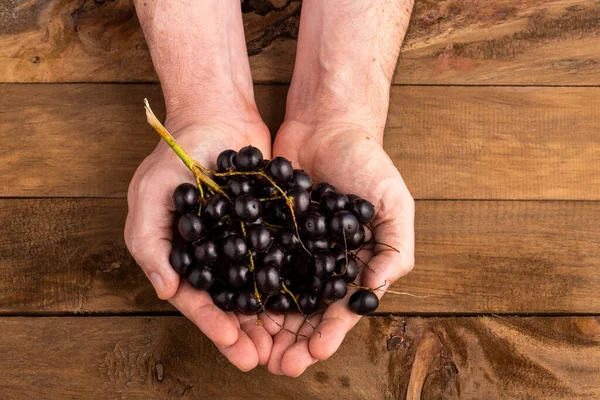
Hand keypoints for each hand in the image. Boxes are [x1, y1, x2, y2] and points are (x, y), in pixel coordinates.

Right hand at [124, 113, 276, 370]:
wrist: (218, 115)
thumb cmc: (178, 154)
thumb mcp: (152, 194)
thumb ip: (150, 242)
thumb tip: (167, 291)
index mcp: (184, 254)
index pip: (198, 297)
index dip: (213, 323)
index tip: (233, 345)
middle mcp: (216, 254)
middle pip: (231, 301)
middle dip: (245, 332)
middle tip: (262, 359)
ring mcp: (246, 241)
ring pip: (259, 287)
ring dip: (270, 317)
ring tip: (285, 343)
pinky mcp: (272, 225)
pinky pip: (282, 258)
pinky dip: (292, 281)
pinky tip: (306, 301)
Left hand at [267, 119, 414, 375]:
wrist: (327, 125)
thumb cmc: (367, 163)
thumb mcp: (393, 202)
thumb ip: (395, 246)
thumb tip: (374, 288)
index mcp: (354, 263)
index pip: (342, 307)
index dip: (330, 332)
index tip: (314, 353)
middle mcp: (322, 262)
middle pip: (307, 310)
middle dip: (295, 340)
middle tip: (278, 365)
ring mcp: (293, 249)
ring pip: (278, 295)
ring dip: (268, 325)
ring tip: (254, 350)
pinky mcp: (267, 231)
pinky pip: (255, 264)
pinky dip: (246, 287)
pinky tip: (234, 307)